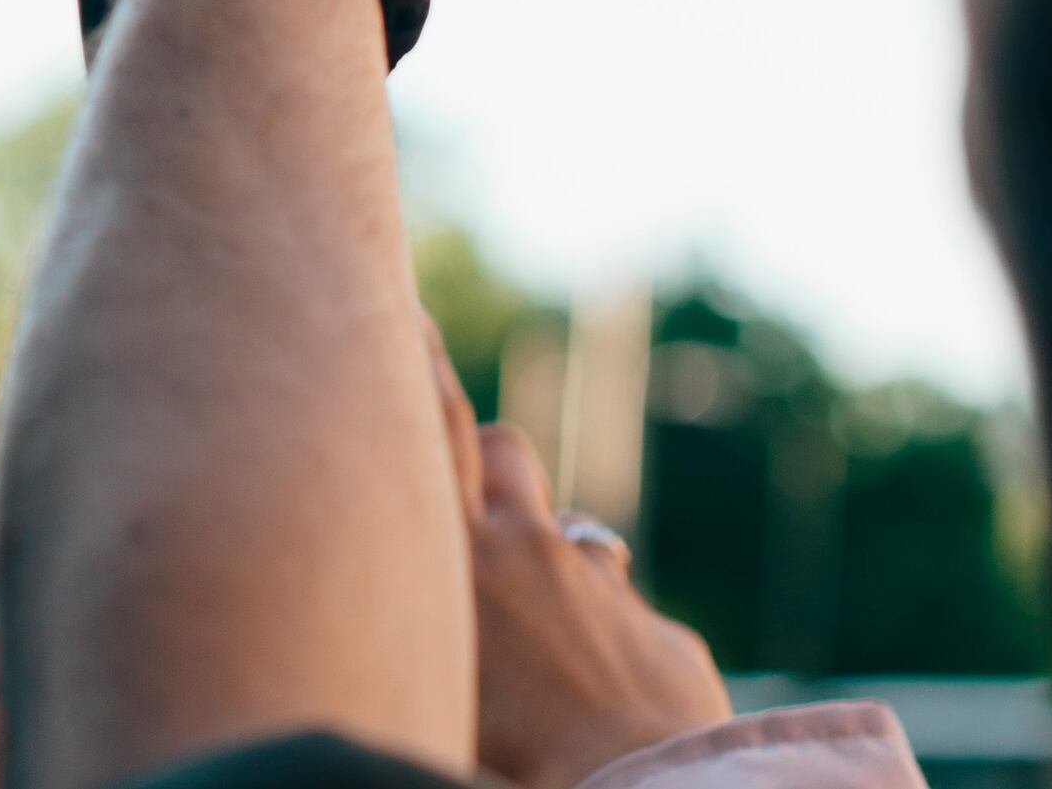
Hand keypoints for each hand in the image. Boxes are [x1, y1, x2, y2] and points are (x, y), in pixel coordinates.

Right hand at [442, 349, 724, 788]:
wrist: (637, 788)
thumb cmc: (515, 768)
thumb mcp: (437, 687)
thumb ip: (420, 639)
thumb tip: (389, 642)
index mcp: (461, 561)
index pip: (437, 431)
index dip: (422, 364)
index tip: (411, 309)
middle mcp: (529, 555)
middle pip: (504, 454)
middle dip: (489, 454)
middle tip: (461, 460)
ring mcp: (601, 590)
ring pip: (573, 537)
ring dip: (551, 559)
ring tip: (538, 627)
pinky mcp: (662, 635)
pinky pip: (629, 625)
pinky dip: (612, 650)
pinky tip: (604, 710)